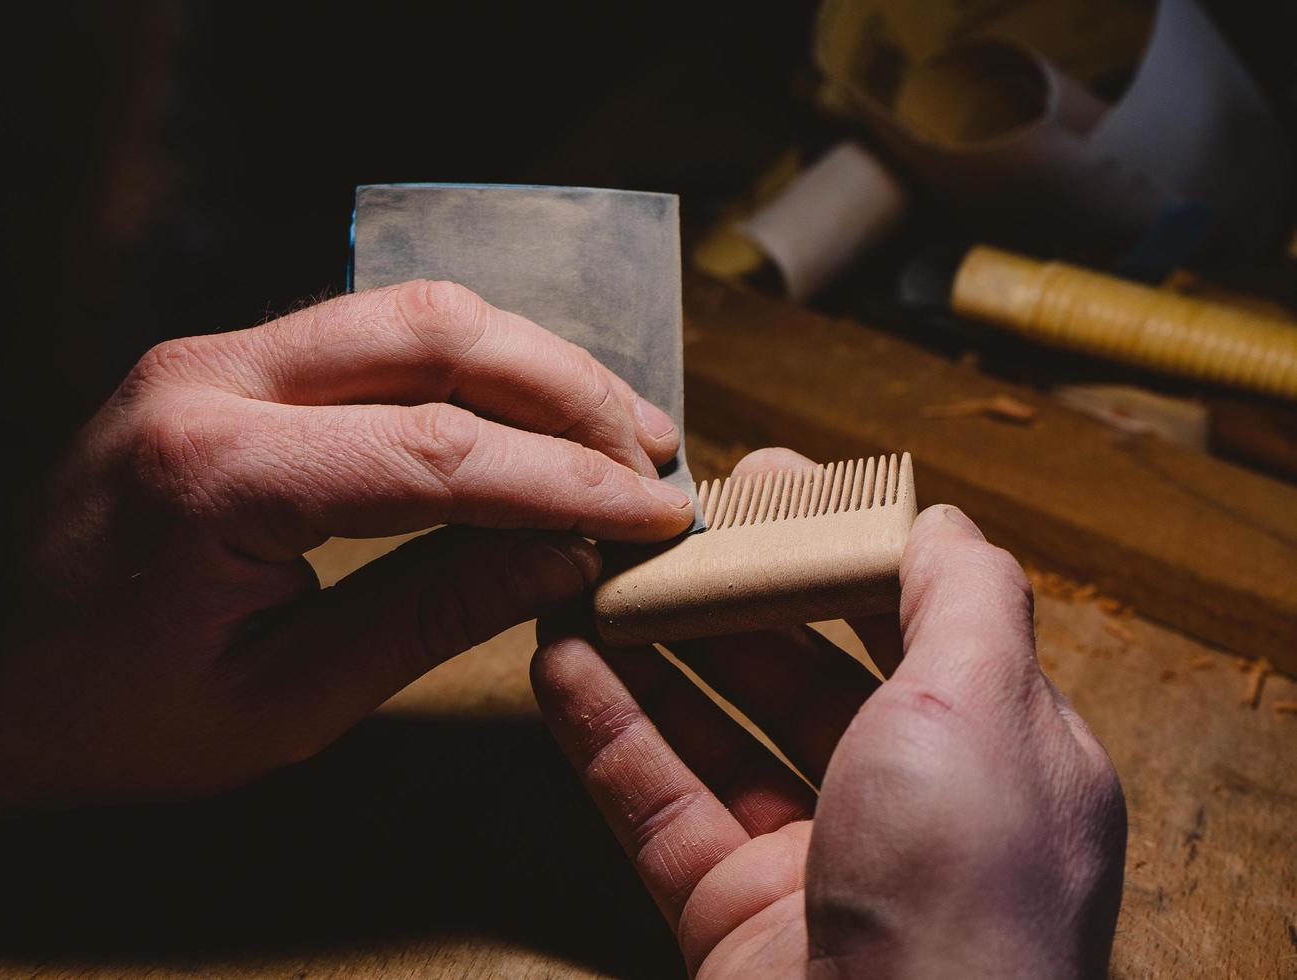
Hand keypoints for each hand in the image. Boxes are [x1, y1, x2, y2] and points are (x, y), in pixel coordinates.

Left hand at [0, 280, 692, 803]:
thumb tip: (564, 560)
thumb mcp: (285, 700)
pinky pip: (374, 333)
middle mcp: (210, 380)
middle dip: (568, 392)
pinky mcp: (226, 361)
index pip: (440, 452)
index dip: (567, 483)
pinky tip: (526, 411)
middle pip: (436, 335)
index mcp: (215, 476)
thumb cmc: (110, 714)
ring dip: (530, 364)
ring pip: (412, 311)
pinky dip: (471, 367)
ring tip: (613, 428)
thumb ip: (434, 614)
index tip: (652, 514)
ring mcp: (213, 355)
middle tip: (650, 455)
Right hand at [531, 449, 1125, 978]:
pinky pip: (655, 803)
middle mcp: (907, 806)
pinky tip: (561, 665)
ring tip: (591, 580)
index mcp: (994, 752)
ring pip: (714, 732)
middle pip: (799, 668)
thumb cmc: (966, 903)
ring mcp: (813, 861)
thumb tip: (936, 519)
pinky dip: (607, 732)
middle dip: (730, 592)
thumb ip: (964, 598)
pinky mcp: (729, 913)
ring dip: (651, 652)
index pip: (906, 620)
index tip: (769, 486)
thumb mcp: (987, 707)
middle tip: (665, 526)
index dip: (836, 547)